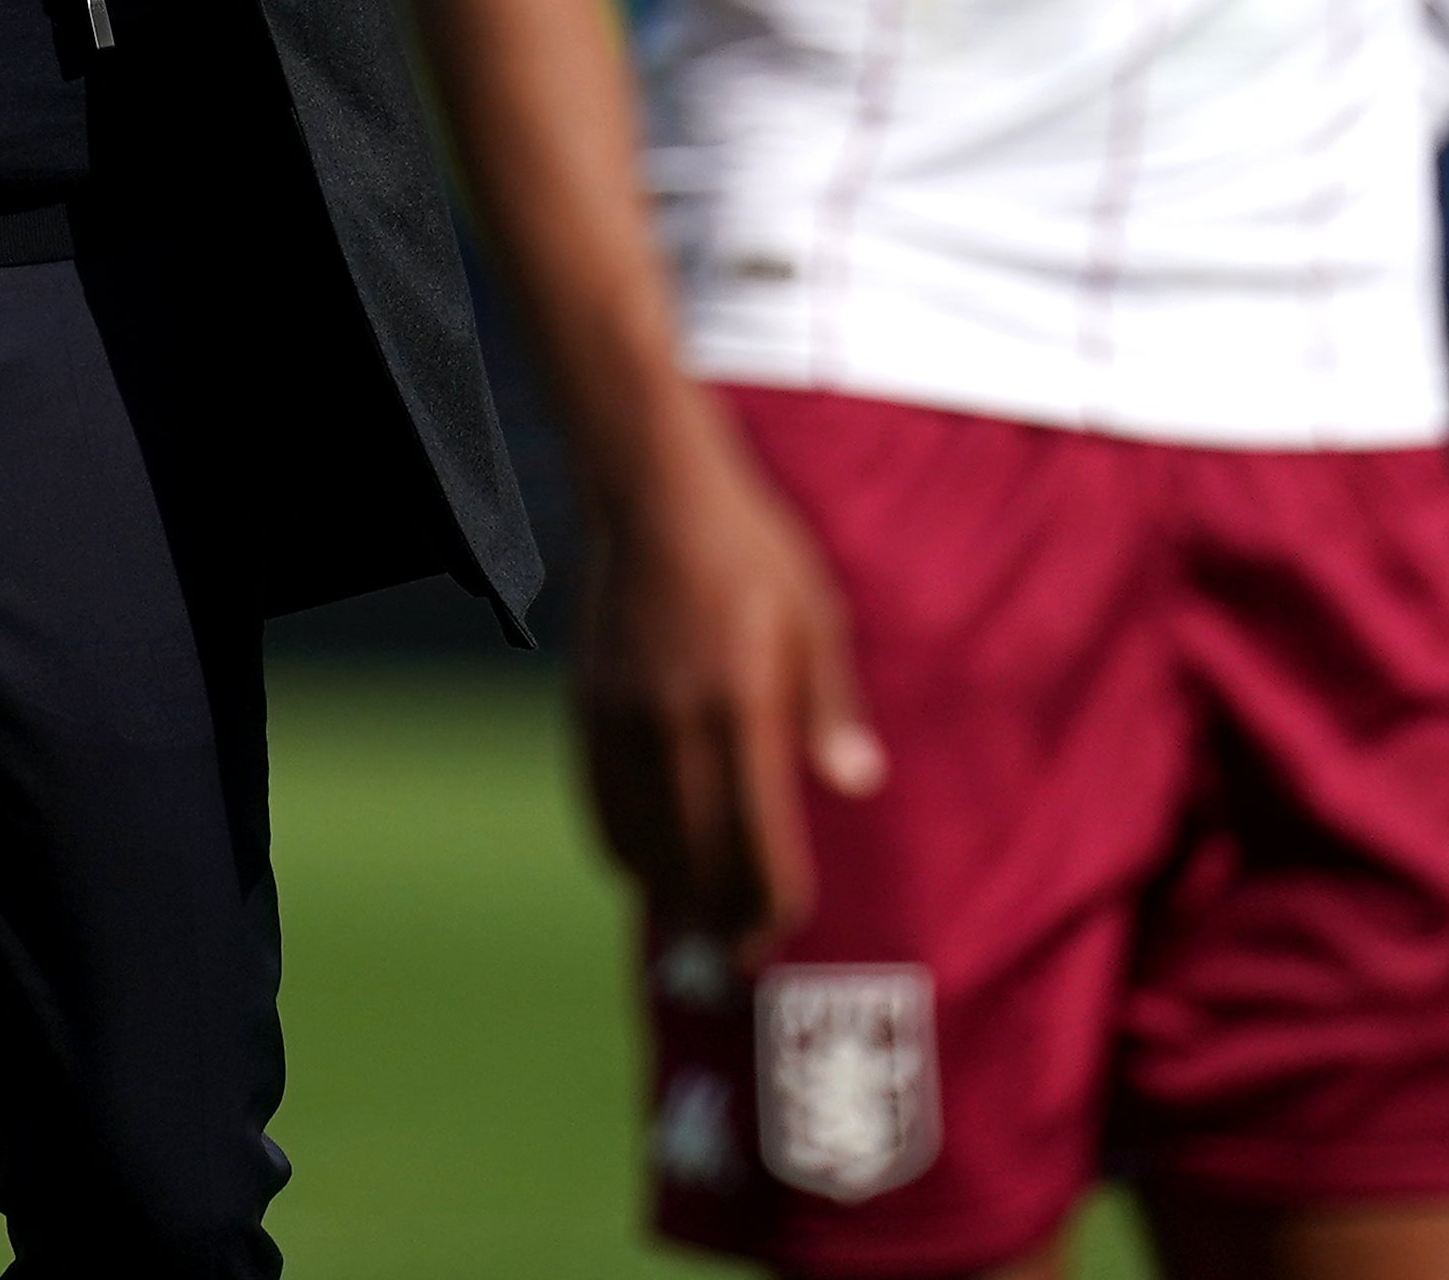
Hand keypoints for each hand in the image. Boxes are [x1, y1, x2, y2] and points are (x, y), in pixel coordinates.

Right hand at [577, 421, 884, 965]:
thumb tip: (859, 784)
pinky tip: (643, 867)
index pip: (758, 834)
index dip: (771, 893)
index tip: (784, 927)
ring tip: (696, 925)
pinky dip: (622, 847)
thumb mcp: (815, 615)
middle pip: (697, 854)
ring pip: (643, 839)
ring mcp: (624, 721)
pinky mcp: (589, 709)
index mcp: (743, 705)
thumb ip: (831, 707)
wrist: (654, 495)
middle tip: (740, 953)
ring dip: (671, 892)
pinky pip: (600, 804)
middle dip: (721, 912)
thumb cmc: (752, 552)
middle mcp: (678, 725)